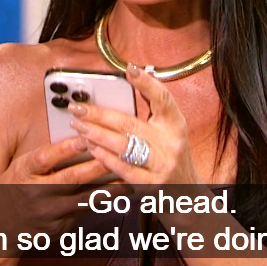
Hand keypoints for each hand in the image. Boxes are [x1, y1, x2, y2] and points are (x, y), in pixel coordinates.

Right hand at [0, 139, 130, 254]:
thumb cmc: (12, 188)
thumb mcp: (21, 166)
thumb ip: (46, 155)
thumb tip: (78, 137)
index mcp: (24, 172)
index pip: (46, 158)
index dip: (66, 148)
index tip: (86, 136)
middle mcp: (36, 194)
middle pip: (71, 178)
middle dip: (98, 166)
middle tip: (119, 154)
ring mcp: (49, 213)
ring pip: (84, 199)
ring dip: (109, 187)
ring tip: (129, 177)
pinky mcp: (59, 227)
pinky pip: (84, 212)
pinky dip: (102, 202)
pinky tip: (119, 195)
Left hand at [68, 64, 201, 187]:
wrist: (188, 196)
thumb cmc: (173, 157)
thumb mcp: (172, 132)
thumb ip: (155, 111)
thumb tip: (133, 79)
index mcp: (176, 125)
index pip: (163, 99)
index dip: (147, 83)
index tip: (129, 69)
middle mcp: (171, 143)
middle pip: (131, 123)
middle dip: (100, 114)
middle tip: (78, 107)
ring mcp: (161, 165)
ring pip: (123, 145)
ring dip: (96, 134)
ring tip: (78, 126)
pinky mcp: (151, 185)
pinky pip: (122, 168)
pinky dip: (104, 157)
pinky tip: (91, 148)